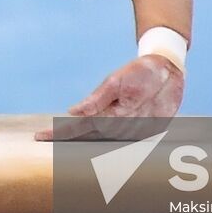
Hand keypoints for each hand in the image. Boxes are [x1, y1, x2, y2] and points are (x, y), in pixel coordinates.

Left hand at [35, 55, 184, 140]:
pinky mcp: (142, 133)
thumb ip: (97, 99)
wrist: (171, 72)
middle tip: (44, 137)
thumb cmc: (142, 72)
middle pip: (88, 138)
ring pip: (102, 140)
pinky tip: (89, 136)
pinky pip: (117, 138)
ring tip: (60, 137)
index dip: (60, 134)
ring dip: (83, 140)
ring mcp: (133, 134)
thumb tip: (73, 111)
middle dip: (67, 139)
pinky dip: (102, 138)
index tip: (39, 137)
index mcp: (113, 116)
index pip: (80, 128)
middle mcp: (122, 129)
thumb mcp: (118, 80)